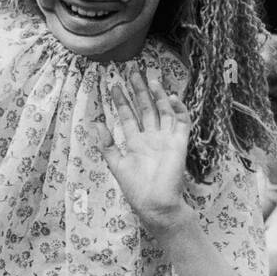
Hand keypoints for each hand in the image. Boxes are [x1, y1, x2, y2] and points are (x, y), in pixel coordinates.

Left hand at [94, 70, 194, 230]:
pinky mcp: (179, 143)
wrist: (156, 204)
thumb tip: (95, 123)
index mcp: (135, 142)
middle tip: (131, 71)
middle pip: (144, 108)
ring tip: (149, 79)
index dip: (121, 100)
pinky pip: (181, 122)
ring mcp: (166, 138)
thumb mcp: (116, 165)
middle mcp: (151, 137)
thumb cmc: (136, 189)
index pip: (127, 116)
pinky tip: (170, 97)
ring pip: (162, 111)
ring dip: (157, 96)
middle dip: (138, 91)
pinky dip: (178, 109)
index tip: (113, 85)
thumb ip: (106, 145)